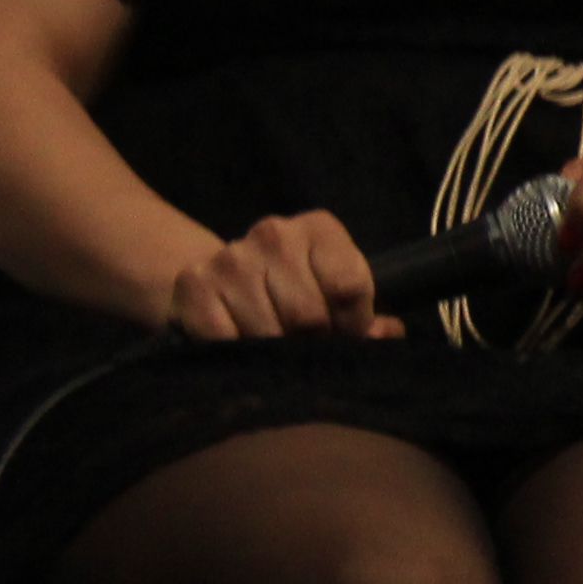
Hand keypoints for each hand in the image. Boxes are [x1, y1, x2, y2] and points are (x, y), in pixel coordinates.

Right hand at [162, 211, 398, 341]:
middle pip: (309, 315)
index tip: (344, 335)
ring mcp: (231, 258)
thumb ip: (366, 316)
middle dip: (313, 343)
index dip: (353, 325)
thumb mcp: (334, 293)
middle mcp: (274, 234)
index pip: (349, 286)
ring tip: (273, 345)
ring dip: (275, 353)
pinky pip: (227, 341)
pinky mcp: (194, 286)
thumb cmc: (292, 291)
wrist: (219, 280)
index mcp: (319, 228)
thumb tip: (388, 334)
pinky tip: (241, 345)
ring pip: (269, 333)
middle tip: (304, 346)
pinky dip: (238, 355)